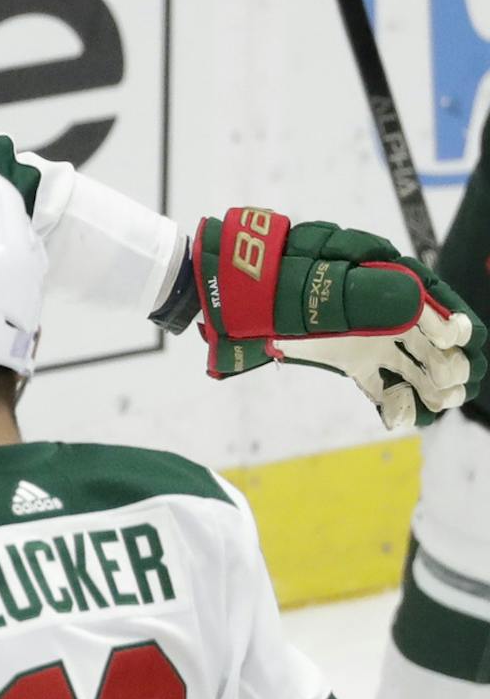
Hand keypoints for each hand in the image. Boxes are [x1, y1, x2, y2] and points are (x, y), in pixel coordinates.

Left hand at [195, 209, 485, 427]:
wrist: (239, 296)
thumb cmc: (279, 281)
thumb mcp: (318, 283)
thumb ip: (363, 293)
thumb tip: (414, 304)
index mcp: (385, 280)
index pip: (431, 300)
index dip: (451, 321)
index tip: (459, 340)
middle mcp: (385, 310)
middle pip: (430, 337)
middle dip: (449, 360)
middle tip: (455, 385)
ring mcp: (370, 337)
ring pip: (413, 363)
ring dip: (430, 384)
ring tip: (444, 404)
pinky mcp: (353, 360)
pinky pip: (380, 383)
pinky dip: (394, 401)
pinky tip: (404, 419)